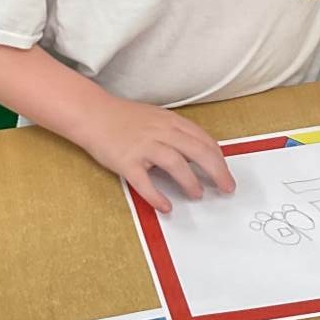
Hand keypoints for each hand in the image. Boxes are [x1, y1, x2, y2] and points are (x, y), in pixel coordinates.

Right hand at [83, 95, 234, 212]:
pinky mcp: (126, 161)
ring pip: (175, 164)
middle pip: (198, 152)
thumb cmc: (124, 118)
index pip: (203, 140)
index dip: (219, 158)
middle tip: (227, 188)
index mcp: (171, 122)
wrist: (92, 114)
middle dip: (217, 171)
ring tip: (197, 194)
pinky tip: (166, 206)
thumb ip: (176, 133)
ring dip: (190, 181)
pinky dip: (157, 196)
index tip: (226, 173)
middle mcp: (161, 132)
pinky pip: (144, 182)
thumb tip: (198, 153)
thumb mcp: (156, 118)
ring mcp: (143, 147)